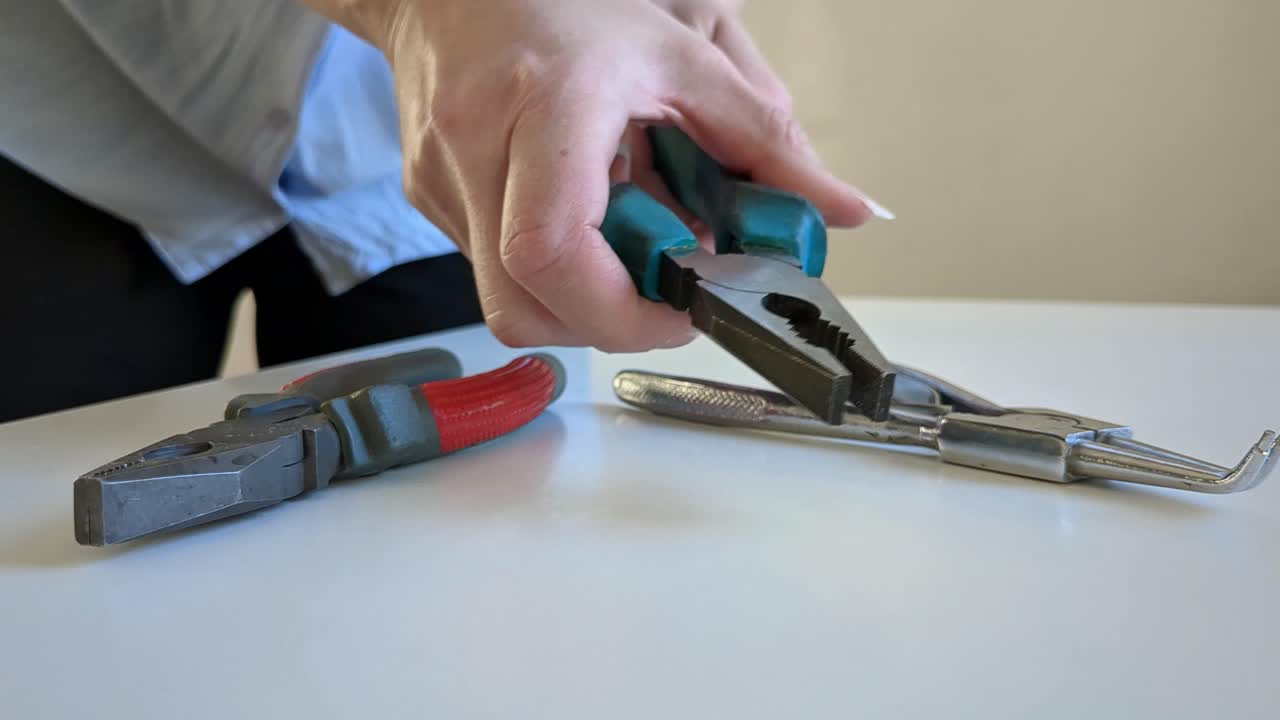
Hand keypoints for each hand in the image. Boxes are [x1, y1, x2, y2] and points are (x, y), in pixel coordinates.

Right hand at [310, 0, 887, 351]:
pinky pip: (496, 272)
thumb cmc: (567, 7)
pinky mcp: (432, 203)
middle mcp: (478, 153)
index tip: (684, 307)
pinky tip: (585, 218)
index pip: (553, 251)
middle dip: (607, 321)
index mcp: (545, 105)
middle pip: (524, 306)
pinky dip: (556, 269)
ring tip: (627, 242)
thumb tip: (845, 213)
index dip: (623, 311)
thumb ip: (766, 140)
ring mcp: (443, 186)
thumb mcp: (681, 57)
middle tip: (662, 289)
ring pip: (511, 302)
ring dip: (583, 298)